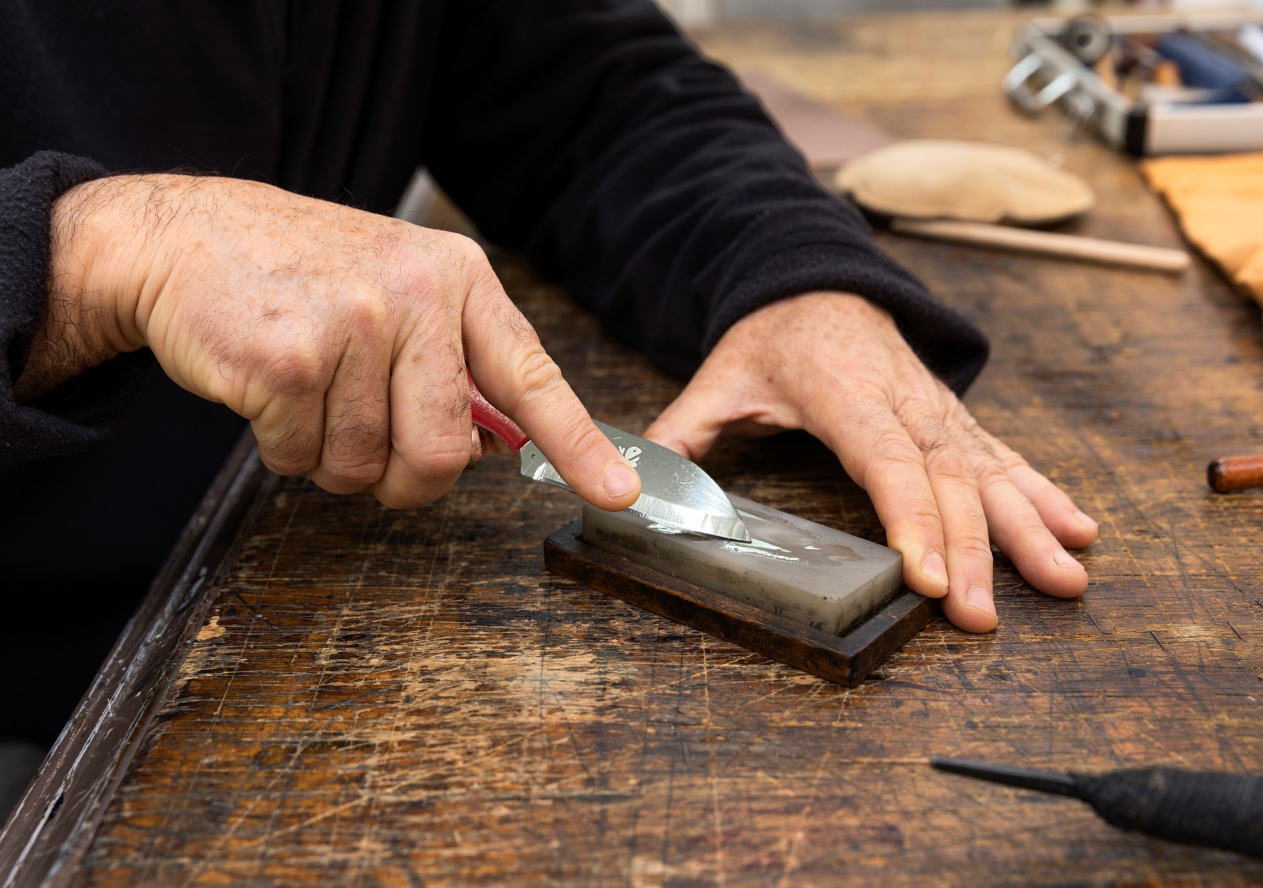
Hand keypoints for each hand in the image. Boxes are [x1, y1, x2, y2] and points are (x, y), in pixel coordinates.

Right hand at [17, 175, 640, 510]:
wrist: (184, 238)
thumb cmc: (301, 275)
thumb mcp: (399, 288)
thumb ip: (454, 361)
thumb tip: (495, 446)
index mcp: (458, 280)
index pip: (533, 376)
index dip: (579, 445)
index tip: (619, 493)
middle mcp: (416, 296)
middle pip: (443, 456)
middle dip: (403, 480)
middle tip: (370, 450)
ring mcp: (353, 324)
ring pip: (366, 467)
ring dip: (332, 460)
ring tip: (310, 399)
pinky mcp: (287, 359)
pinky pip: (301, 460)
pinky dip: (282, 450)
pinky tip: (269, 394)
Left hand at [644, 292, 1097, 632]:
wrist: (817, 281)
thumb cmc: (769, 339)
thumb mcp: (717, 380)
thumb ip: (681, 434)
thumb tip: (637, 488)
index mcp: (844, 393)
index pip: (884, 460)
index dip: (909, 518)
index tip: (925, 576)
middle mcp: (903, 400)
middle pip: (944, 479)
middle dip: (971, 550)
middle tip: (982, 615)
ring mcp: (936, 409)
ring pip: (989, 471)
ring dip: (1026, 529)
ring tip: (1066, 580)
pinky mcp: (954, 417)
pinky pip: (1004, 456)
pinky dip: (1043, 494)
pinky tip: (1078, 529)